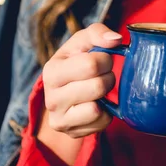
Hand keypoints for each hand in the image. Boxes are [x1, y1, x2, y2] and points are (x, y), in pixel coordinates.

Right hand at [42, 23, 121, 137]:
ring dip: (106, 96)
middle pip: (97, 86)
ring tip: (100, 89)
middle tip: (104, 75)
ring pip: (96, 108)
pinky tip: (98, 104)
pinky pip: (101, 122)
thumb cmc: (77, 61)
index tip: (103, 59)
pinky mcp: (71, 132)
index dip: (105, 59)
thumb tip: (115, 40)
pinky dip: (106, 112)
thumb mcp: (83, 42)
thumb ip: (98, 33)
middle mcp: (51, 97)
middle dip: (108, 77)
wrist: (65, 92)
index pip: (91, 64)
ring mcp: (59, 118)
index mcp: (52, 71)